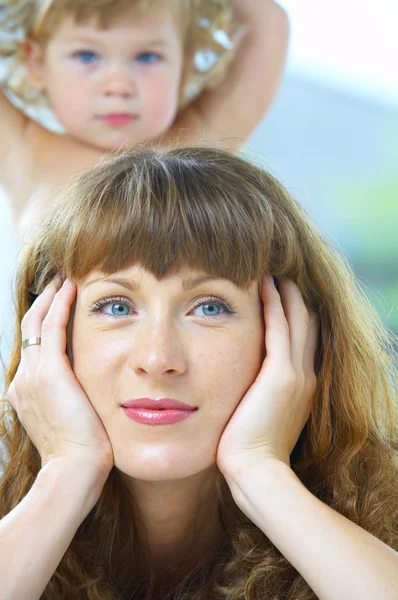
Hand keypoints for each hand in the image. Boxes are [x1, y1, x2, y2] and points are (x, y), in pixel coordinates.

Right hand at [7, 277, 113, 476]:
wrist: (74, 471)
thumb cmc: (82, 451)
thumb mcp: (71, 419)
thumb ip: (72, 397)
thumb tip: (88, 387)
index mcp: (26, 390)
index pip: (34, 345)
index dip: (44, 321)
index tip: (60, 304)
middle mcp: (23, 379)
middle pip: (29, 328)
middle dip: (44, 302)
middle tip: (59, 282)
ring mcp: (32, 375)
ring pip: (37, 322)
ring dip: (52, 297)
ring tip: (65, 278)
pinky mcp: (50, 371)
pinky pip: (53, 327)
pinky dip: (61, 304)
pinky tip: (72, 288)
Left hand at [216, 275, 317, 477]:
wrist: (255, 472)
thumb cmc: (248, 453)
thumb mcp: (258, 420)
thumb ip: (255, 399)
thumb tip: (240, 390)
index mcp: (300, 388)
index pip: (301, 343)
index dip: (294, 318)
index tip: (282, 298)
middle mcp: (304, 377)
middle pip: (305, 326)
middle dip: (294, 300)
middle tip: (282, 276)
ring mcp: (296, 374)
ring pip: (296, 321)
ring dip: (286, 294)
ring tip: (275, 272)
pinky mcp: (281, 374)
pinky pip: (280, 327)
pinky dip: (274, 303)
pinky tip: (265, 283)